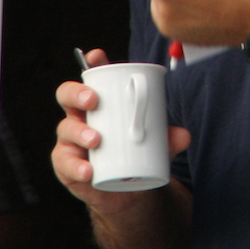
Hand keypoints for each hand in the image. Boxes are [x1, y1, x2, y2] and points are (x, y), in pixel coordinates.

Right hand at [51, 47, 190, 208]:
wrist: (124, 192)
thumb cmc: (135, 156)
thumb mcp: (154, 145)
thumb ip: (169, 139)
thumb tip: (183, 135)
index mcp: (100, 104)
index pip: (92, 78)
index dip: (90, 64)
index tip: (96, 56)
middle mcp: (80, 117)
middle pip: (67, 95)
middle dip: (77, 93)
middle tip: (93, 99)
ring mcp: (71, 140)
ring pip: (66, 128)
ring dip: (80, 132)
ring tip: (96, 140)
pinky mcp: (67, 165)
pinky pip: (65, 162)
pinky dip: (77, 166)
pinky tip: (88, 170)